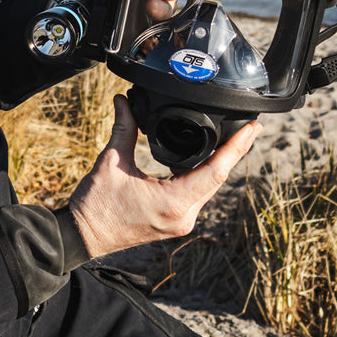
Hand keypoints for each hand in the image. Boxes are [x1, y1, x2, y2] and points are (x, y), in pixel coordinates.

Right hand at [68, 96, 260, 258]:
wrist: (84, 236)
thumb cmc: (96, 205)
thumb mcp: (111, 161)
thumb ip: (124, 128)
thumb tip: (123, 100)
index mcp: (173, 202)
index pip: (215, 172)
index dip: (236, 148)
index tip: (252, 129)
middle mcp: (184, 216)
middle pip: (217, 179)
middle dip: (233, 152)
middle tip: (249, 127)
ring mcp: (181, 222)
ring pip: (209, 187)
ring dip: (218, 164)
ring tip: (232, 138)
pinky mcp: (175, 222)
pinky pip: (196, 194)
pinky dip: (201, 175)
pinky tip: (202, 158)